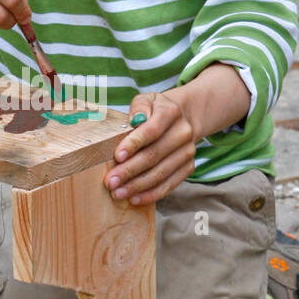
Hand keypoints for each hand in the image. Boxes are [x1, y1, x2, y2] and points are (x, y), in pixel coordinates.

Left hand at [103, 91, 196, 205]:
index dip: (134, 144)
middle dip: (130, 170)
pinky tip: (135, 198)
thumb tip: (135, 120)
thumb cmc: (155, 110)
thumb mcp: (146, 100)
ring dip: (137, 186)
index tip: (117, 156)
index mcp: (171, 112)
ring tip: (118, 193)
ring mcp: (188, 151)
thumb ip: (139, 107)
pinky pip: (169, 184)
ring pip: (161, 173)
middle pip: (154, 155)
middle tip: (110, 181)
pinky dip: (151, 194)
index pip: (151, 130)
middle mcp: (183, 132)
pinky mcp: (188, 167)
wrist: (183, 118)